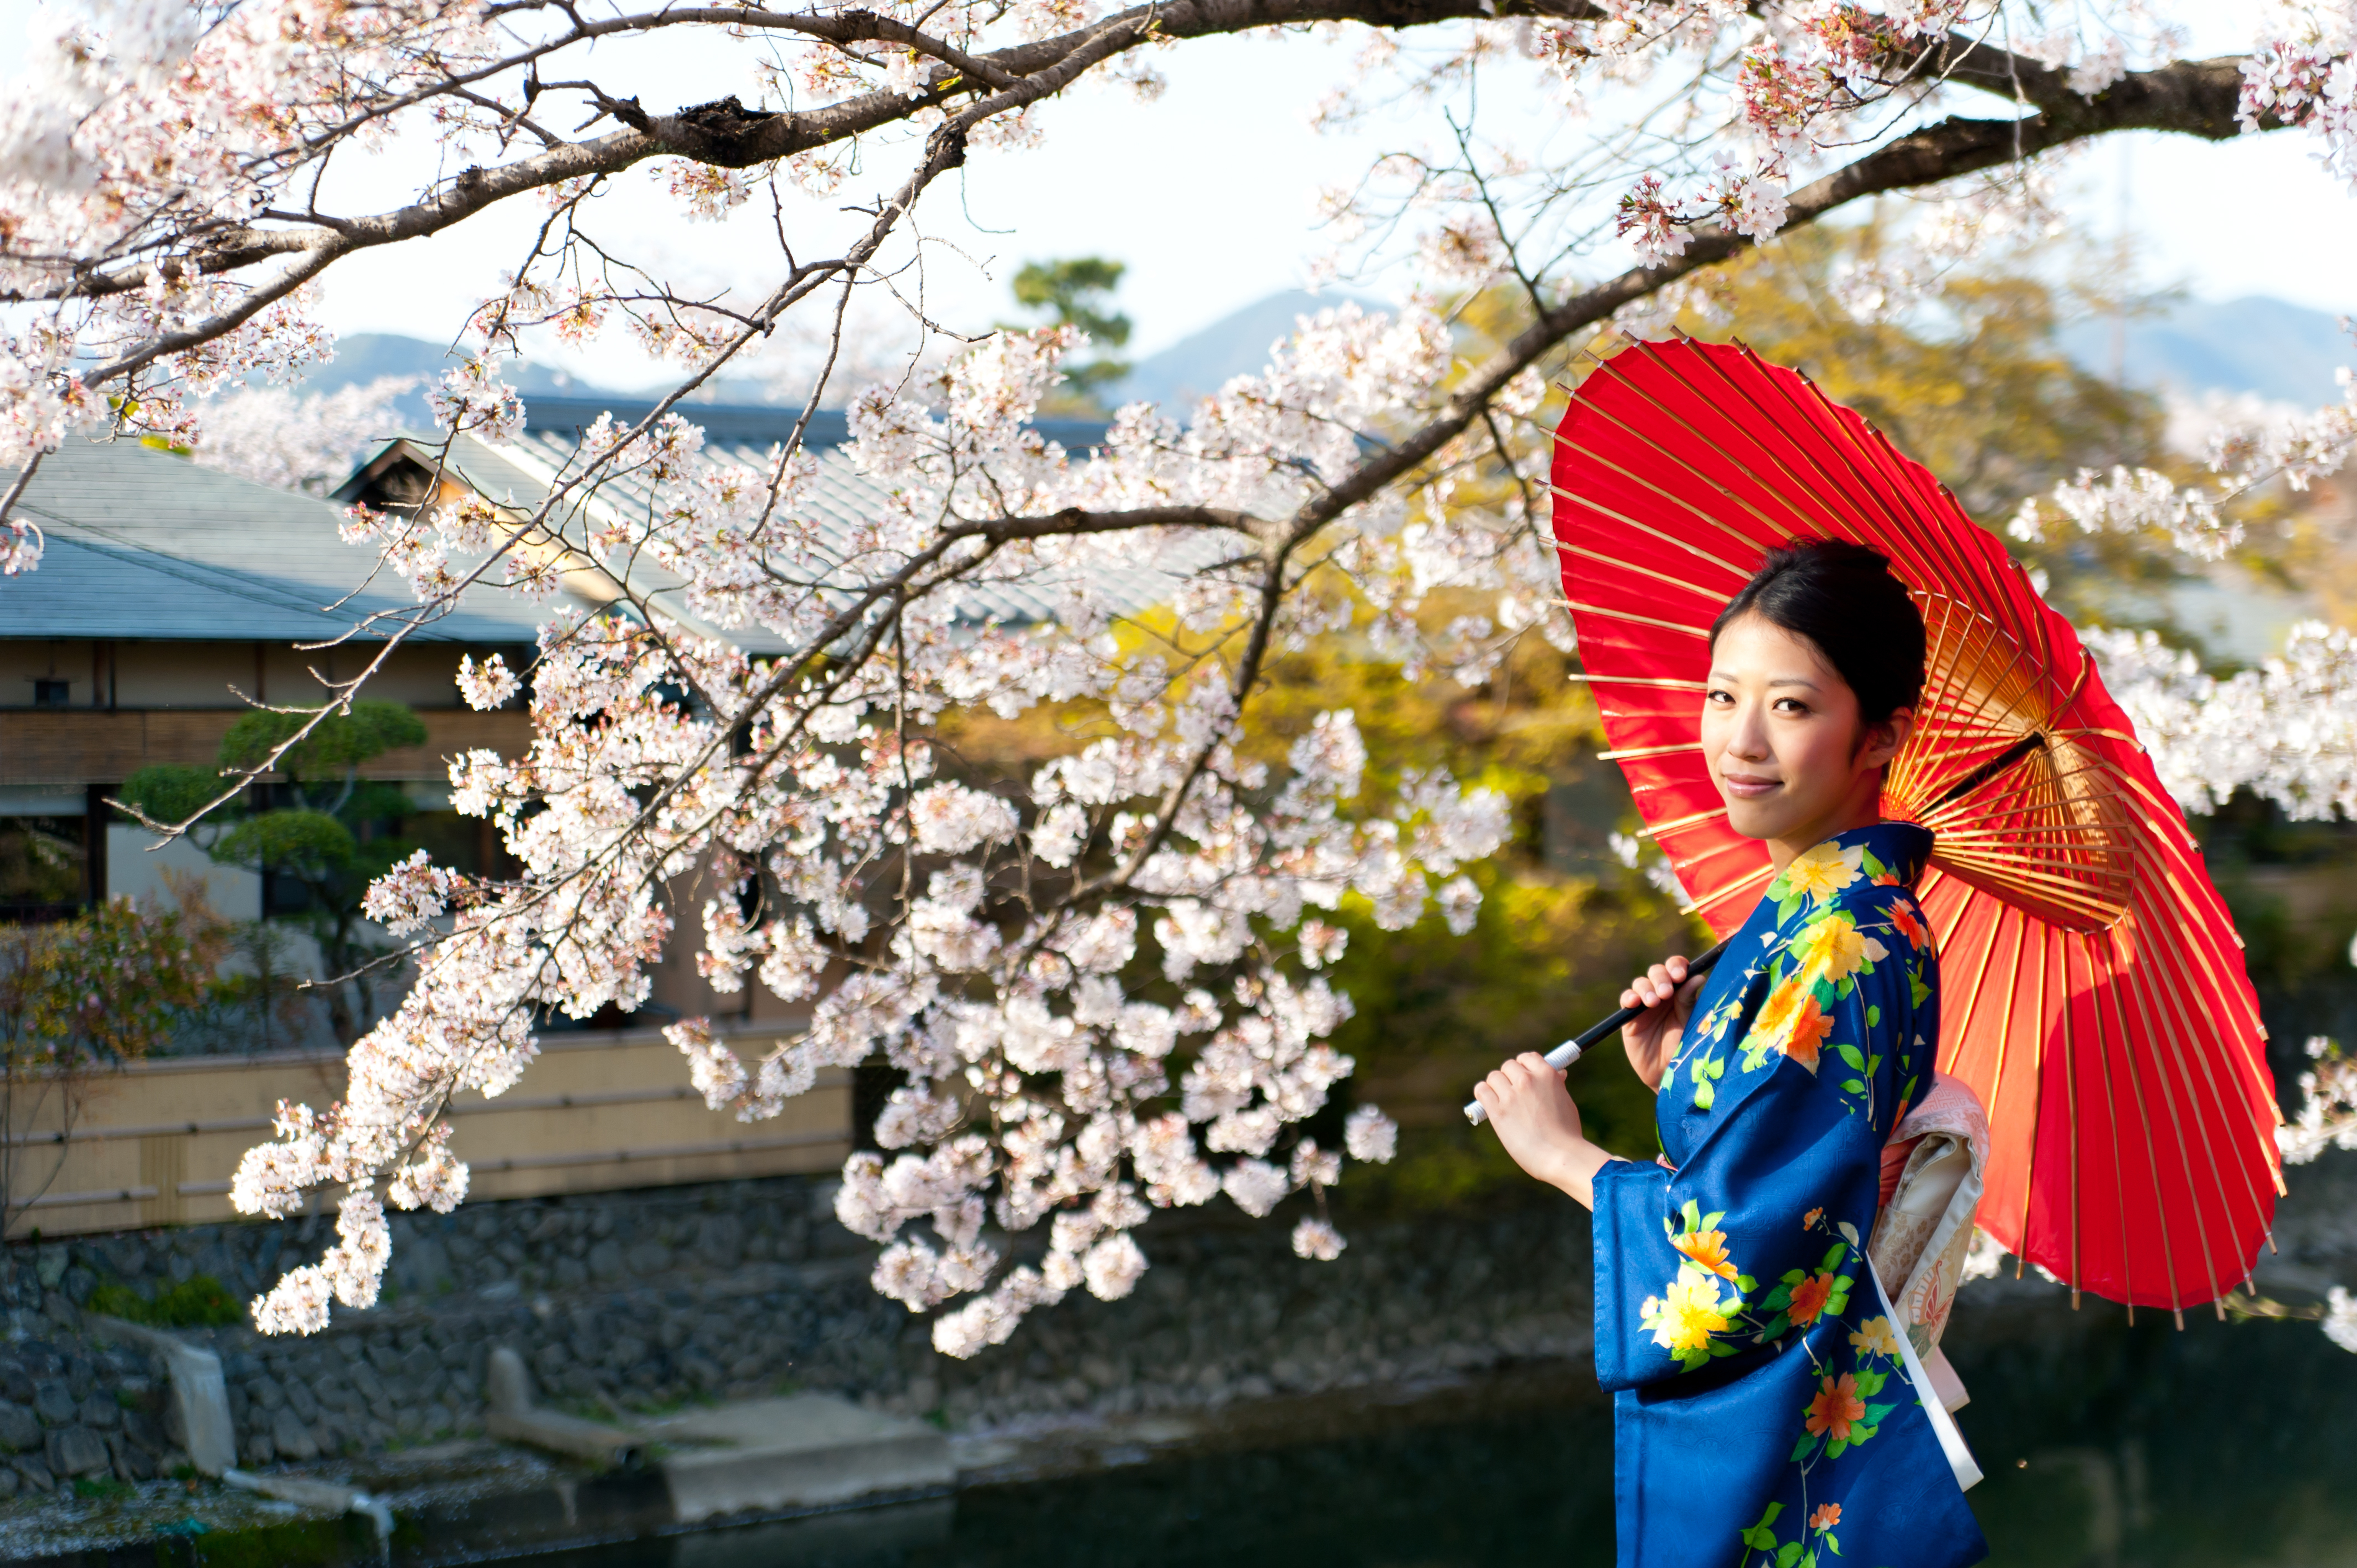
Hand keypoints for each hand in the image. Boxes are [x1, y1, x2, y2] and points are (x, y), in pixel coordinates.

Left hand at [1473, 1052, 1613, 1208]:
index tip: (1524, 1077)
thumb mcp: (1565, 1102)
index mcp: (1547, 1074)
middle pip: (1508, 1066)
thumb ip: (1556, 1086)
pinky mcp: (1498, 1112)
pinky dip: (1483, 1094)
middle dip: (1510, 1077)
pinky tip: (1488, 1102)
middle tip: (1514, 1092)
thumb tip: (1558, 1074)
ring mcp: (1511, 1096)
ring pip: (1493, 1077)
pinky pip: (1482, 1091)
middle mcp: (1527, 1080)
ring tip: (1502, 1100)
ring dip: (1496, 1086)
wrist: (1561, 1155)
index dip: (1524, 1067)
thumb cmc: (1567, 1133)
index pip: (1527, 1057)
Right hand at [1620, 954, 1704, 1091]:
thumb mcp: (1690, 1023)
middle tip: (1666, 992)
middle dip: (1661, 977)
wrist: (1670, 1074)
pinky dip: (1629, 997)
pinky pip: (1626, 999)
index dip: (1676, 966)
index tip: (1680, 975)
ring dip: (1646, 988)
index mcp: (1681, 992)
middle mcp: (1663, 994)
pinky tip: (1634, 1003)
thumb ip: (1689, 1001)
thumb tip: (1698, 976)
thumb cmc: (1686, 1048)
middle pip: (1657, 972)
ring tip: (1653, 1001)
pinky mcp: (1631, 1016)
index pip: (1677, 969)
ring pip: (1641, 983)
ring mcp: (1645, 1004)